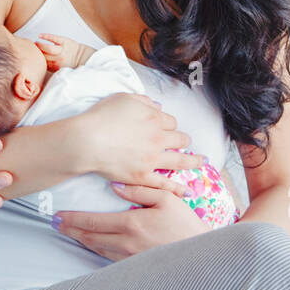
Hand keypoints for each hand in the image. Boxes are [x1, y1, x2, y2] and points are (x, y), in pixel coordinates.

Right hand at [34, 32, 85, 70]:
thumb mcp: (58, 69)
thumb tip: (36, 65)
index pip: (42, 62)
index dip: (35, 58)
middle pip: (44, 56)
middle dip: (36, 52)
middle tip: (31, 48)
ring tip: (35, 43)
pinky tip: (40, 35)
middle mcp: (58, 59)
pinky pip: (54, 38)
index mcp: (55, 67)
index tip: (30, 55)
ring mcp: (62, 50)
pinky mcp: (65, 41)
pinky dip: (46, 36)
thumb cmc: (69, 63)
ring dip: (40, 45)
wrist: (81, 57)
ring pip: (48, 48)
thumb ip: (49, 67)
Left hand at [52, 183, 209, 259]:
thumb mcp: (167, 199)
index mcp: (131, 224)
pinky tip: (92, 245)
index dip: (73, 219)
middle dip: (70, 230)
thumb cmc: (186, 225)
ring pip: (97, 249)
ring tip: (69, 233)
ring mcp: (129, 258)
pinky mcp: (135, 267)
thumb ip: (140, 190)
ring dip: (81, 240)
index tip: (58, 216)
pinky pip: (109, 258)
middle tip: (55, 225)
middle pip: (90, 237)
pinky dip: (96, 250)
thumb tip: (115, 186)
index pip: (93, 221)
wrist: (202, 255)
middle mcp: (126, 243)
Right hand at [70, 93, 202, 194]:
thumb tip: (157, 106)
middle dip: (183, 140)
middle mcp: (158, 138)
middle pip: (179, 139)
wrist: (88, 140)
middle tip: (186, 143)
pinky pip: (164, 184)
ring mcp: (152, 159)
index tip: (167, 128)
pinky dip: (176, 188)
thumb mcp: (123, 98)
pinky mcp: (143, 176)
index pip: (170, 121)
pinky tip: (186, 190)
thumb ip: (143, 101)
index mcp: (154, 118)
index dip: (169, 124)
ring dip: (193, 161)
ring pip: (179, 161)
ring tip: (201, 162)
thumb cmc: (101, 117)